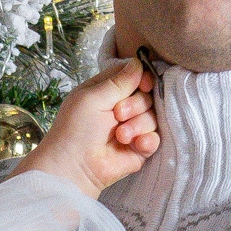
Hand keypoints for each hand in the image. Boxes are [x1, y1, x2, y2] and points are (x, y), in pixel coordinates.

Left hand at [27, 60, 159, 191]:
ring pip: (153, 116)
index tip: (143, 83)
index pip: (134, 75)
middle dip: (135, 104)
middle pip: (147, 95)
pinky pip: (156, 138)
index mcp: (107, 91)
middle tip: (117, 115)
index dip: (142, 78)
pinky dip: (147, 140)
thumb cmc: (75, 129)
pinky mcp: (139, 148)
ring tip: (120, 135)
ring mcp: (132, 128)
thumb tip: (139, 63)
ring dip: (138, 124)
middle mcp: (121, 107)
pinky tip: (135, 144)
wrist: (74, 167)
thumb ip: (118, 81)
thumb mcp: (92, 97)